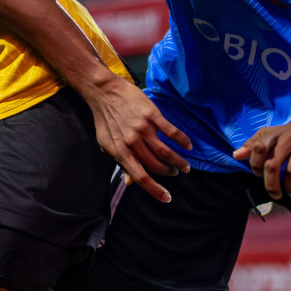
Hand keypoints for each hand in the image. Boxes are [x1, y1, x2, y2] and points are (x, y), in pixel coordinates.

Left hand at [87, 76, 190, 202]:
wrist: (103, 91)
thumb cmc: (104, 119)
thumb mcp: (106, 144)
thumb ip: (120, 162)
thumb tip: (129, 182)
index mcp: (119, 152)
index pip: (139, 176)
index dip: (154, 190)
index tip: (166, 198)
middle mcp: (132, 142)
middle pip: (156, 165)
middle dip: (168, 173)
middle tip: (175, 173)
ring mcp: (142, 128)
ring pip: (165, 151)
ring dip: (178, 161)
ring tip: (185, 166)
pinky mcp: (152, 115)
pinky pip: (171, 131)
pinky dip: (182, 140)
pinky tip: (188, 146)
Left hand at [232, 119, 290, 197]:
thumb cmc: (286, 136)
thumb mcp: (269, 137)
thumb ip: (252, 146)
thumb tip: (236, 155)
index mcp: (275, 134)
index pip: (258, 147)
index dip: (255, 164)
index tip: (259, 173)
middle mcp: (290, 135)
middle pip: (273, 164)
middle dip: (271, 184)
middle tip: (274, 195)